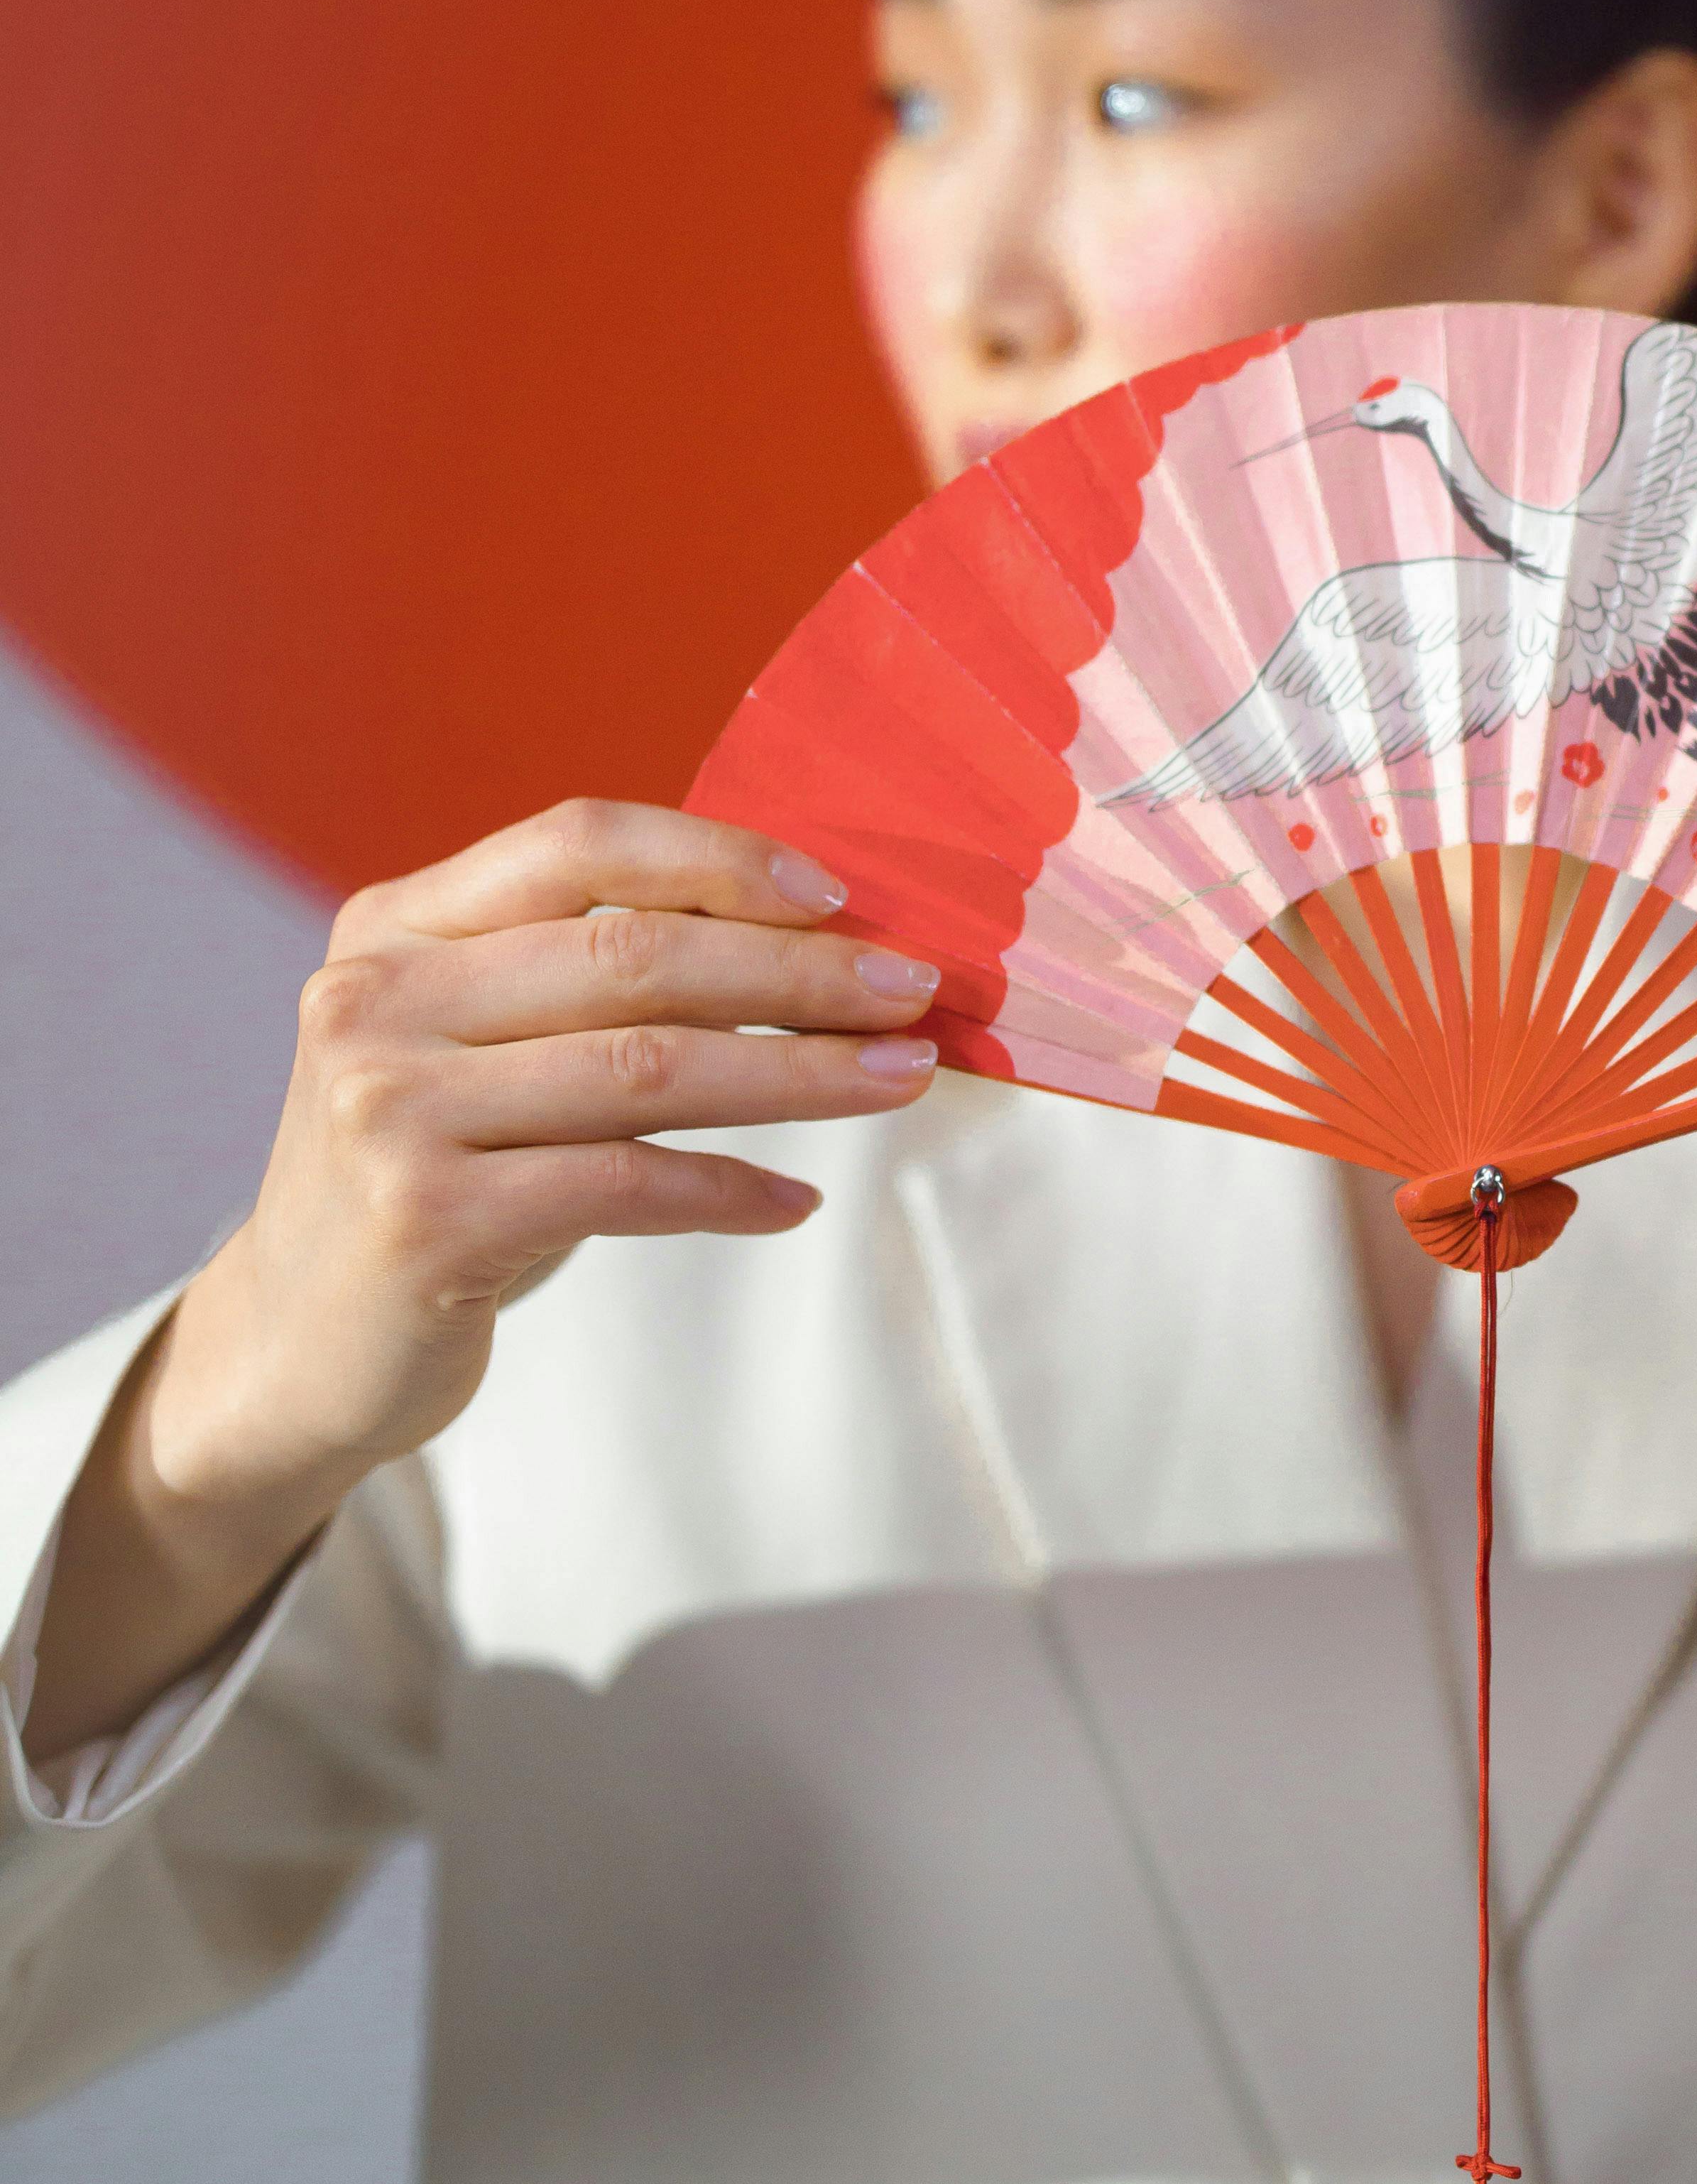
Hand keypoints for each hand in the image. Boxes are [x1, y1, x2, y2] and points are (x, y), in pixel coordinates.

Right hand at [32, 803, 941, 1751]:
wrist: (293, 1341)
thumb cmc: (431, 1169)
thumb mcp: (473, 1042)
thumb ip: (583, 973)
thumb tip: (808, 931)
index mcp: (394, 924)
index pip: (578, 842)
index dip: (720, 858)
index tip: (842, 895)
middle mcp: (378, 1000)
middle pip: (633, 954)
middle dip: (799, 970)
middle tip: (917, 991)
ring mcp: (388, 1109)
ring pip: (648, 1067)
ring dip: (798, 1073)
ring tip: (901, 1081)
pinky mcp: (425, 1218)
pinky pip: (624, 1184)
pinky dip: (728, 1189)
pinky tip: (795, 1200)